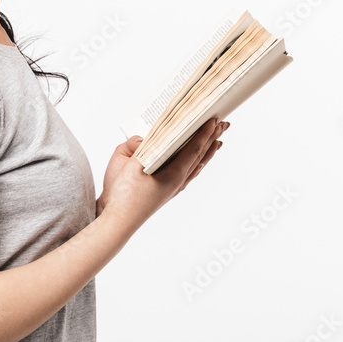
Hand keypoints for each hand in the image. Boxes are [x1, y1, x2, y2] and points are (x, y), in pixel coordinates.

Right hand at [96, 117, 228, 229]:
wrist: (119, 221)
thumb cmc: (124, 196)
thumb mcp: (130, 166)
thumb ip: (140, 148)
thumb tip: (145, 137)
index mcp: (173, 174)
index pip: (194, 149)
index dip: (204, 133)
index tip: (214, 119)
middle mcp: (178, 182)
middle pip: (199, 156)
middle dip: (211, 139)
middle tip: (223, 124)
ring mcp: (173, 188)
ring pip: (196, 166)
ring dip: (207, 152)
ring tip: (217, 141)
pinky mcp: (167, 192)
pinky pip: (188, 174)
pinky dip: (196, 164)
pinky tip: (197, 164)